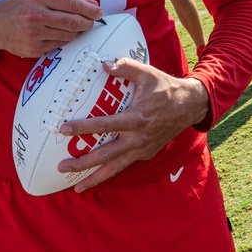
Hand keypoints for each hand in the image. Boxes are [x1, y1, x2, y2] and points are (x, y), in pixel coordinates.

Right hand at [0, 0, 102, 57]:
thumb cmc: (20, 6)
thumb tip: (91, 4)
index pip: (72, 4)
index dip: (89, 9)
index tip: (98, 12)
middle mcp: (36, 15)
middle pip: (73, 22)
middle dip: (88, 23)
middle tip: (93, 21)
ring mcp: (34, 34)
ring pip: (68, 35)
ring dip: (76, 32)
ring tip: (74, 26)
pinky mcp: (34, 48)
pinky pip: (58, 44)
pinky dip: (63, 39)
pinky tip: (59, 33)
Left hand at [57, 58, 209, 191]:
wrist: (190, 105)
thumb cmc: (165, 88)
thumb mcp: (148, 73)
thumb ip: (126, 67)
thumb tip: (104, 64)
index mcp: (136, 118)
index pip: (105, 125)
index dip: (83, 127)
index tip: (64, 129)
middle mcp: (138, 138)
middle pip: (106, 155)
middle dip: (83, 163)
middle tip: (62, 167)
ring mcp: (143, 149)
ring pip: (115, 168)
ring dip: (95, 178)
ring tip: (77, 188)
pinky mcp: (147, 154)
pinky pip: (125, 165)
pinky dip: (110, 173)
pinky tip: (96, 178)